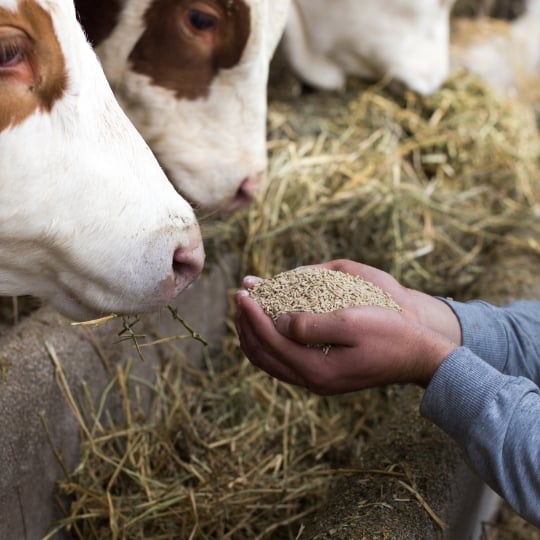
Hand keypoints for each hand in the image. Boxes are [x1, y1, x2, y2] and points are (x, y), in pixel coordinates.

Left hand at [235, 260, 460, 393]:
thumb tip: (278, 322)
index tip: (244, 292)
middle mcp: (311, 381)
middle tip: (240, 299)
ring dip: (254, 335)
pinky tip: (271, 324)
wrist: (417, 356)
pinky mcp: (323, 375)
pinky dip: (269, 342)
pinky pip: (284, 361)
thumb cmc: (389, 333)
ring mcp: (317, 381)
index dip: (252, 314)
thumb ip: (310, 324)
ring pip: (270, 361)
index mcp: (315, 369)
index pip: (270, 340)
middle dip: (246, 326)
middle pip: (262, 355)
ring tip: (248, 310)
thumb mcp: (351, 322)